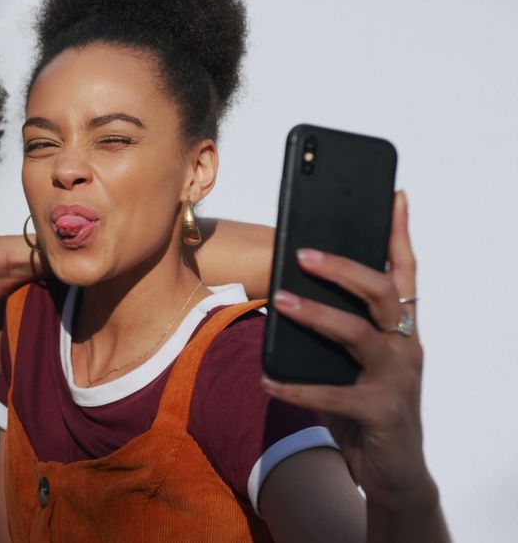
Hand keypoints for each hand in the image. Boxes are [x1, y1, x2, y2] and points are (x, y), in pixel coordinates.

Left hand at [261, 192, 443, 519]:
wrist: (393, 474)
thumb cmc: (366, 410)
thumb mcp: (352, 365)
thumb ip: (335, 334)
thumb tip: (286, 294)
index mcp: (400, 329)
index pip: (403, 273)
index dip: (398, 235)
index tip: (393, 196)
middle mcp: (406, 347)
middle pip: (380, 292)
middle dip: (344, 268)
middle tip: (303, 253)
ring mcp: (398, 379)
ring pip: (359, 334)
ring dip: (316, 315)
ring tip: (279, 300)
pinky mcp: (382, 412)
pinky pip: (333, 394)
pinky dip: (296, 386)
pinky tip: (266, 380)